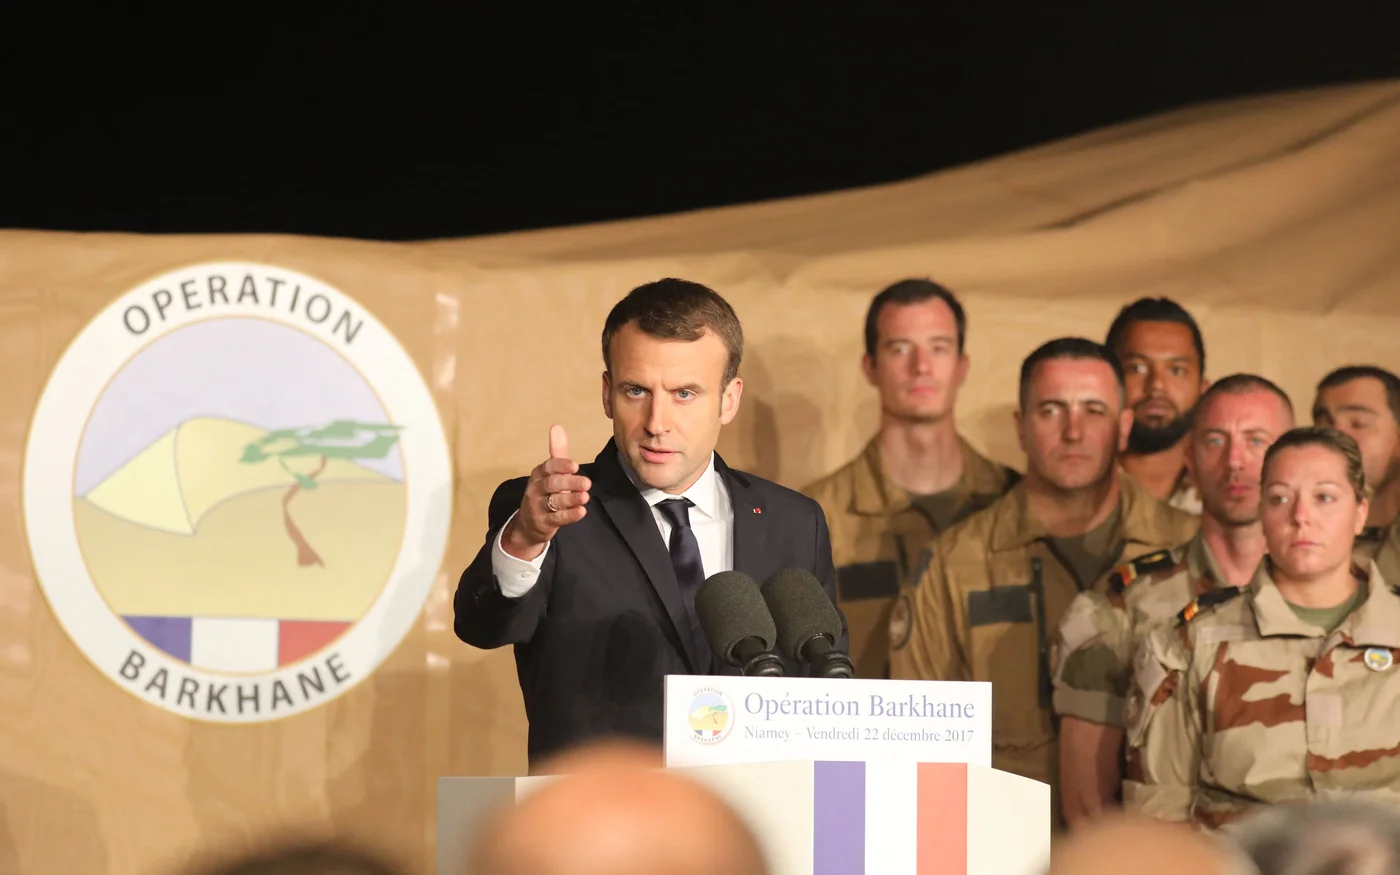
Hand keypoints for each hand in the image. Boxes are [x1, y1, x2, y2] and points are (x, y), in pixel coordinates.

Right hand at [500, 424, 590, 559]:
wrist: (528, 524)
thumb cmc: (544, 493)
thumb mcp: (549, 472)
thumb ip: (557, 451)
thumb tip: (557, 426)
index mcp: (539, 473)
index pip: (548, 467)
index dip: (561, 466)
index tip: (574, 466)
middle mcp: (536, 489)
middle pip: (552, 484)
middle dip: (569, 483)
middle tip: (587, 483)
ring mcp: (538, 507)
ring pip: (554, 501)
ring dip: (571, 499)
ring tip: (585, 496)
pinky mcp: (543, 523)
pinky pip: (557, 519)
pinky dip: (570, 515)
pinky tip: (581, 511)